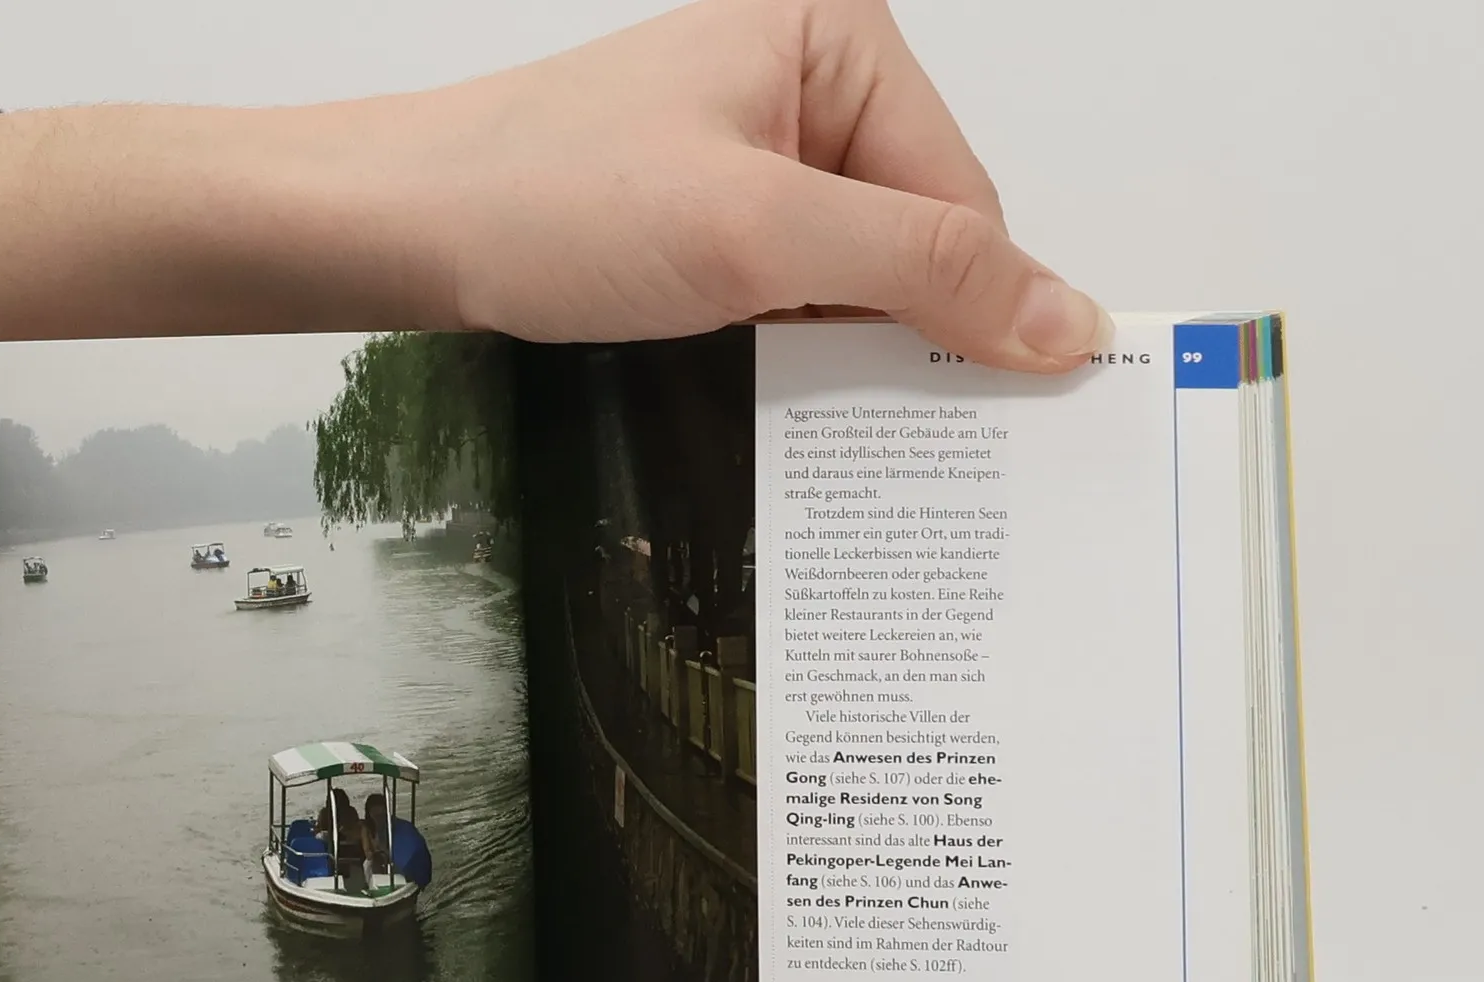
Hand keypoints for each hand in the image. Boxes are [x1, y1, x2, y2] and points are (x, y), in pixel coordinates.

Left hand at [432, 0, 1104, 364]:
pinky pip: (801, 295)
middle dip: (904, 336)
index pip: (963, 201)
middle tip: (898, 440)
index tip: (987, 422)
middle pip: (920, 240)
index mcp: (842, 39)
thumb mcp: (760, 236)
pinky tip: (779, 400)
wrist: (409, 229)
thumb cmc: (562, 204)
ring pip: (859, 280)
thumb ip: (921, 273)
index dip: (972, 311)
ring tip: (822, 419)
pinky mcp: (720, 216)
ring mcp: (762, 153)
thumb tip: (1074, 324)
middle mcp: (813, 83)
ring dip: (847, 356)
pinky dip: (799, 354)